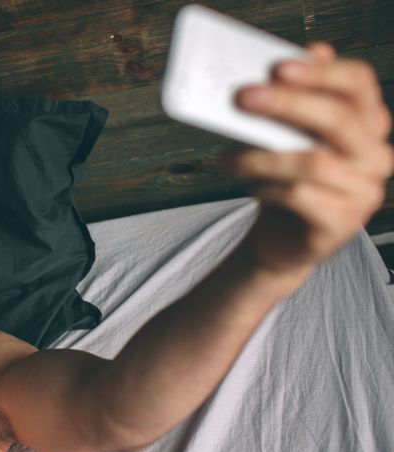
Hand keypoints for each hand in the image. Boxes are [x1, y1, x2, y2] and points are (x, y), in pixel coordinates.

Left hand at [229, 42, 393, 281]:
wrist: (281, 238)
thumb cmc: (285, 178)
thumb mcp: (286, 137)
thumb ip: (292, 100)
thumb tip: (297, 59)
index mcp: (368, 122)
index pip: (358, 83)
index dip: (321, 72)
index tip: (278, 67)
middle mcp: (375, 154)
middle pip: (338, 119)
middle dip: (287, 104)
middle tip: (243, 98)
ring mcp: (364, 191)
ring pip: (315, 163)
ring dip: (263, 157)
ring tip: (229, 160)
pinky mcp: (343, 223)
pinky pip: (303, 197)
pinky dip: (269, 189)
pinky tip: (252, 187)